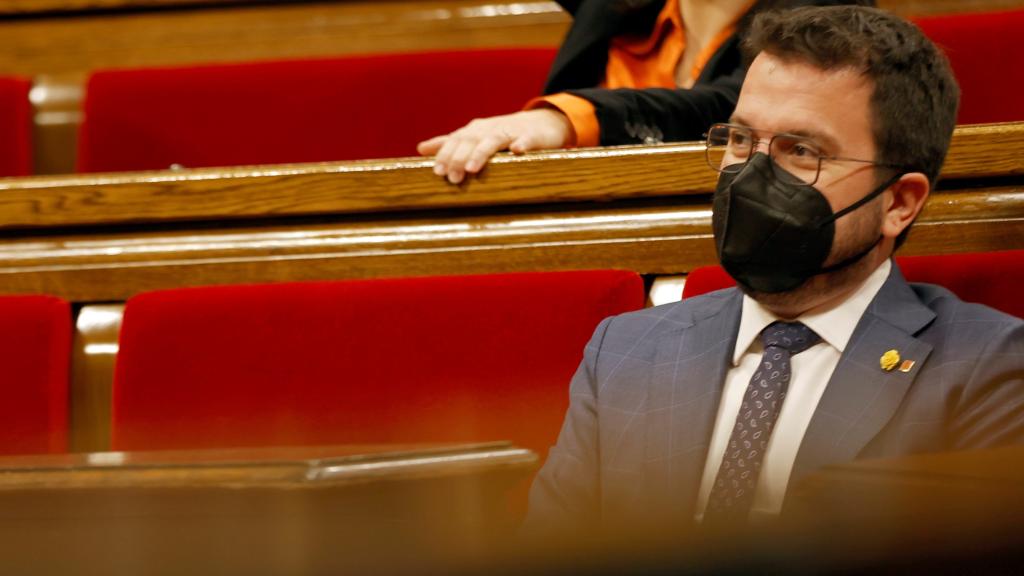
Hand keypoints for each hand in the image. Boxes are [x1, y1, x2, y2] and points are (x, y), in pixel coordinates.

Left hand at [417, 109, 572, 183]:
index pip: (456, 141)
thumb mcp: (474, 137)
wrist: (540, 123)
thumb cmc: (503, 134)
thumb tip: (420, 149)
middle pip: (470, 142)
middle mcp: (489, 130)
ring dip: (481, 153)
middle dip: (459, 158)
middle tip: (452, 177)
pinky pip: (526, 140)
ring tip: (472, 168)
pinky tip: (517, 151)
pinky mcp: (531, 136)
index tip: (436, 172)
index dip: (446, 155)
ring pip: (493, 141)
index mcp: (474, 131)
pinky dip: (522, 144)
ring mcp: (510, 132)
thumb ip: (449, 143)